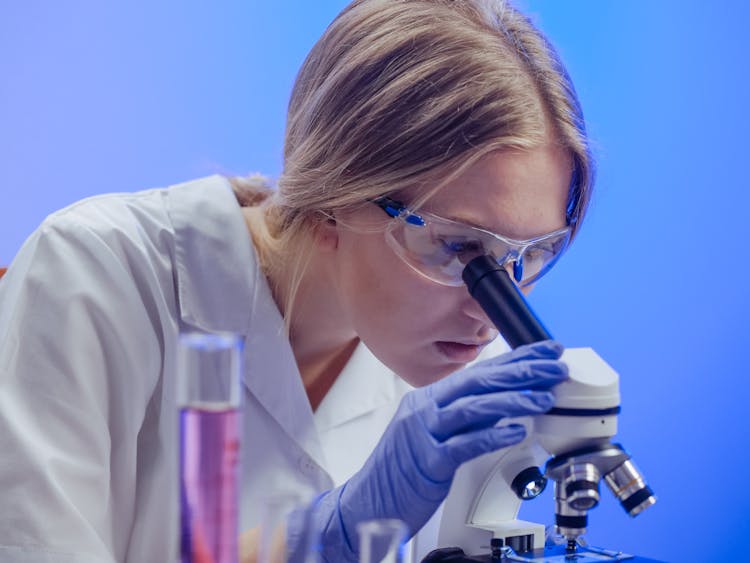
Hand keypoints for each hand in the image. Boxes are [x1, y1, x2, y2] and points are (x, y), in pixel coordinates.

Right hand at [289, 340, 567, 561]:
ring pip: (474, 407)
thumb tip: (505, 407)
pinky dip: (492, 434)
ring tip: (544, 397)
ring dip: (514, 400)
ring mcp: (424, 432)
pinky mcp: (427, 461)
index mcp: (428, 399)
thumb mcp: (433, 434)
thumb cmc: (402, 471)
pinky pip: (464, 444)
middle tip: (554, 366)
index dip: (515, 360)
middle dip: (521, 371)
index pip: (478, 372)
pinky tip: (516, 431)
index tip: (544, 352)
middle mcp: (425, 409)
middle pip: (478, 382)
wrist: (367, 502)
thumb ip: (463, 418)